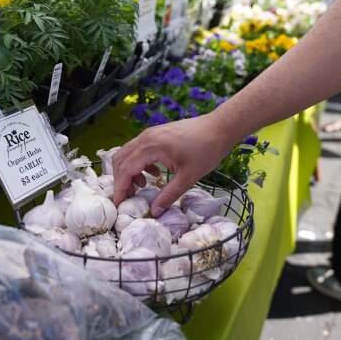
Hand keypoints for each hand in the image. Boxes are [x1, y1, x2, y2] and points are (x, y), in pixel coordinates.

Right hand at [112, 114, 234, 215]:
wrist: (220, 127)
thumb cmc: (207, 150)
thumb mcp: (188, 177)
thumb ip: (169, 195)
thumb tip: (155, 211)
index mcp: (151, 147)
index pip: (125, 170)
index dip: (120, 189)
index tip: (120, 205)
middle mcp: (145, 138)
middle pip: (120, 160)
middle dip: (121, 181)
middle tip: (129, 198)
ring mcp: (150, 134)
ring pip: (128, 154)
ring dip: (129, 172)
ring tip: (142, 187)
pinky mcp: (156, 134)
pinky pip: (138, 150)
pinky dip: (139, 164)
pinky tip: (154, 174)